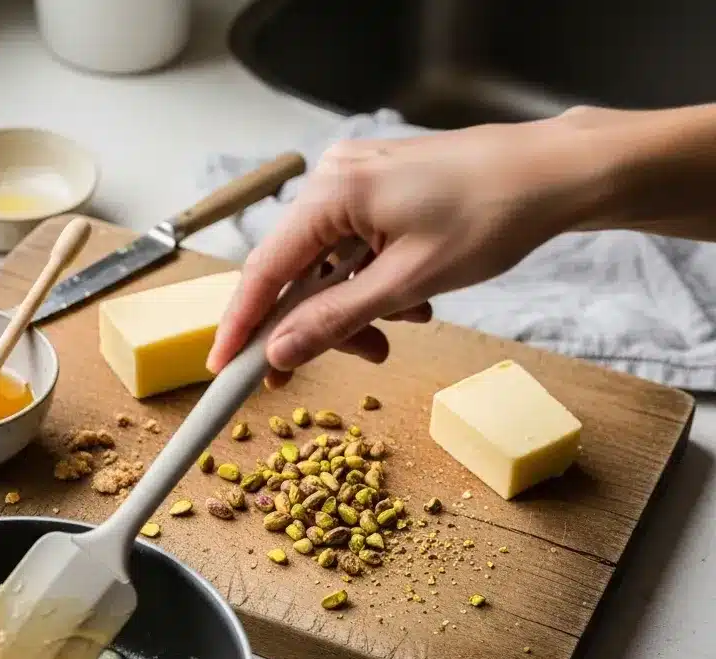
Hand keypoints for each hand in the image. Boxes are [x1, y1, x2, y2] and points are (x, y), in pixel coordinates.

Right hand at [208, 112, 600, 387]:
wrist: (554, 174)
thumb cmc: (492, 215)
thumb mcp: (408, 282)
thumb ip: (335, 319)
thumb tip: (278, 354)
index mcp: (332, 193)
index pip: (264, 270)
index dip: (242, 325)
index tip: (220, 368)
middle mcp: (333, 181)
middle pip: (295, 273)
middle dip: (318, 324)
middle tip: (351, 361)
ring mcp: (355, 185)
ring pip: (327, 268)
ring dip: (353, 309)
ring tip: (399, 328)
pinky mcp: (377, 194)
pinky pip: (352, 253)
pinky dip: (371, 286)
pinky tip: (410, 300)